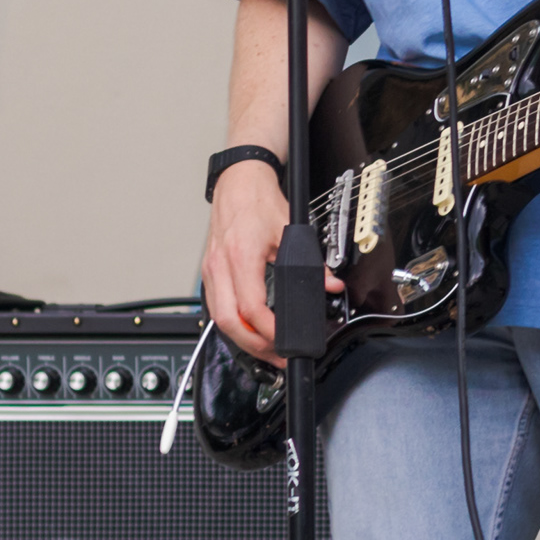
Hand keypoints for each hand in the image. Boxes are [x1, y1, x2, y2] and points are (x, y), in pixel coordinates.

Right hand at [200, 159, 291, 360]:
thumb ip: (311, 263)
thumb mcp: (291, 230)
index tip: (285, 340)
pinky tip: (248, 332)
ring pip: (218, 319)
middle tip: (277, 356)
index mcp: (240, 257)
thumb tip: (331, 285)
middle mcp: (220, 267)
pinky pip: (216, 307)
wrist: (238, 183)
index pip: (250, 307)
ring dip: (241, 339)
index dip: (267, 330)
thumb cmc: (259, 202)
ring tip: (266, 350)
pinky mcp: (209, 272)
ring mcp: (210, 271)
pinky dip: (231, 325)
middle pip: (227, 322)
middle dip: (253, 345)